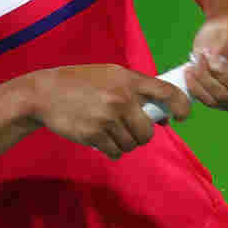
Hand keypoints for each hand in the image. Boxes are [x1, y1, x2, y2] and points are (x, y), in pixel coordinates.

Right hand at [27, 64, 190, 158]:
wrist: (45, 93)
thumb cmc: (82, 83)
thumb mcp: (111, 76)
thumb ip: (137, 91)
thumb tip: (164, 118)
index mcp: (128, 79)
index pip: (166, 92)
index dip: (181, 105)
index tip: (182, 116)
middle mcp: (121, 98)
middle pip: (147, 131)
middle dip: (142, 135)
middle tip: (130, 129)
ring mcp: (108, 117)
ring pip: (131, 144)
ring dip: (124, 143)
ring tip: (110, 131)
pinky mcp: (94, 134)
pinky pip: (115, 152)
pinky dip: (111, 150)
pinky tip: (101, 138)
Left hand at [184, 15, 227, 111]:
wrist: (221, 37)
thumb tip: (224, 50)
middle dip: (221, 71)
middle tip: (208, 54)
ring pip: (222, 97)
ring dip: (206, 77)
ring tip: (198, 58)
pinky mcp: (224, 104)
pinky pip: (209, 101)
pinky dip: (197, 87)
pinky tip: (190, 71)